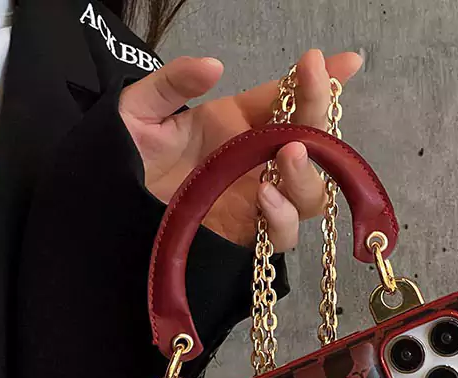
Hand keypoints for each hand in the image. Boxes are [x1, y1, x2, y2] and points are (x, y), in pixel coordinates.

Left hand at [119, 49, 361, 250]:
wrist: (110, 208)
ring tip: (291, 152)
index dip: (320, 83)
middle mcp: (257, 163)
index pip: (289, 101)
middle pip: (311, 144)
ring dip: (308, 173)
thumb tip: (211, 67)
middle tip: (312, 94)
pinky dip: (283, 216)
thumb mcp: (140, 109)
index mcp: (239, 125)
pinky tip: (266, 196)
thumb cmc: (124, 158)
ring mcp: (257, 201)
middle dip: (319, 115)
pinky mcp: (248, 235)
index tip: (347, 61)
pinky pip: (283, 234)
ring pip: (309, 192)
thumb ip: (172, 83)